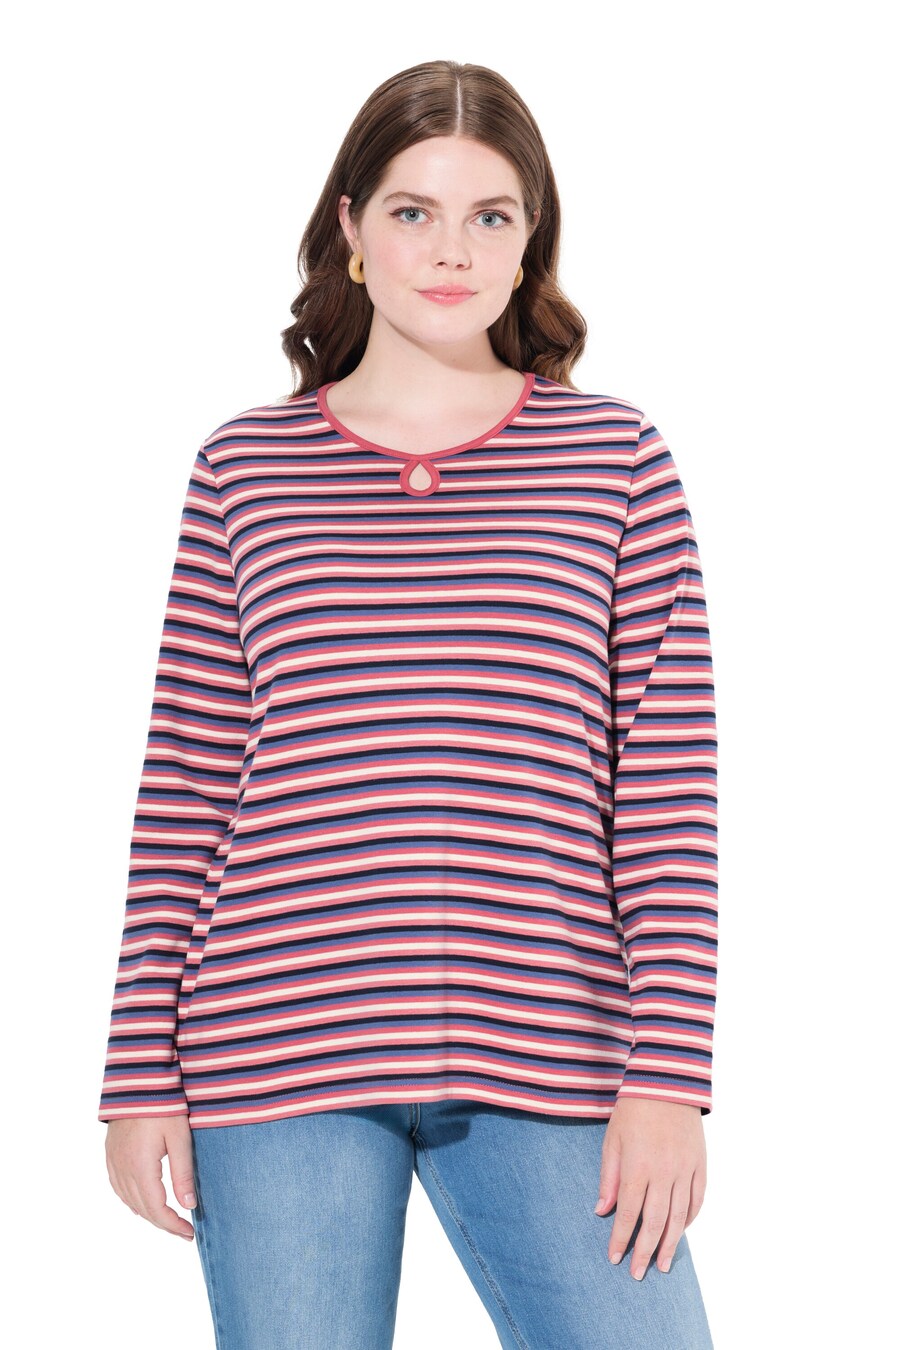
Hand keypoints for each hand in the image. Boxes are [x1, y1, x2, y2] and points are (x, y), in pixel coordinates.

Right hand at [105, 1115, 197, 1240]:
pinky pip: (119, 1187)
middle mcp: (123, 1169)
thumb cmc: (163, 1105)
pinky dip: (132, 1200)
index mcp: (140, 1168)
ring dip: (148, 1214)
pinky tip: (143, 1201)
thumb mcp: (179, 1138)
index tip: (189, 1233)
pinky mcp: (111, 1154)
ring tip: (168, 1219)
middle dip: (163, 1223)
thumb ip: (183, 1173)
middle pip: (142, 1209)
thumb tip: (189, 1205)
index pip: (156, 1210)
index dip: (173, 1226)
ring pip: (129, 1201)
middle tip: (183, 1231)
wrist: (138, 1081)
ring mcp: (114, 1162)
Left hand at [594, 1099, 706, 1278]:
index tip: (615, 1258)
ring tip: (663, 1265)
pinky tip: (682, 1231)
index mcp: (637, 1167)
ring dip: (670, 1244)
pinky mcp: (700, 1164)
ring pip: (679, 1217)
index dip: (621, 1239)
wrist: (666, 1082)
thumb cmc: (633, 1109)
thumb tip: (602, 1211)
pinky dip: (690, 1219)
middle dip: (645, 1251)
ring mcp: (685, 1170)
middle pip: (655, 1223)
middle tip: (638, 1274)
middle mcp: (663, 1173)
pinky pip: (697, 1199)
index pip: (628, 1214)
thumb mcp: (612, 1140)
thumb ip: (608, 1177)